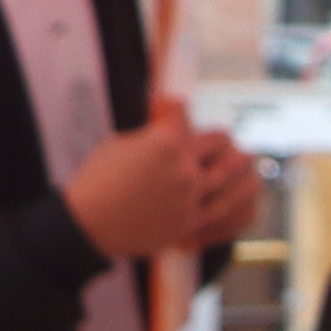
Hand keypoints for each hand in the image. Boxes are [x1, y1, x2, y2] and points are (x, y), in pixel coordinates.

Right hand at [65, 98, 258, 263]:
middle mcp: (185, 166)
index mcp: (166, 141)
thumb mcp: (120, 144)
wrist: (90, 223)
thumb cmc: (97, 180)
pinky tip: (232, 195)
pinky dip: (227, 200)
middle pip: (220, 144)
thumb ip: (150, 135)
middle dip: (218, 140)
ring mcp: (191, 195)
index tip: (178, 106)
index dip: (179, 108)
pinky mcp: (191, 221)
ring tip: (241, 163)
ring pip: (229, 177)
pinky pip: (220, 209)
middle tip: (220, 141)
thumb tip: (165, 127)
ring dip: (236, 168)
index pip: (184, 115)